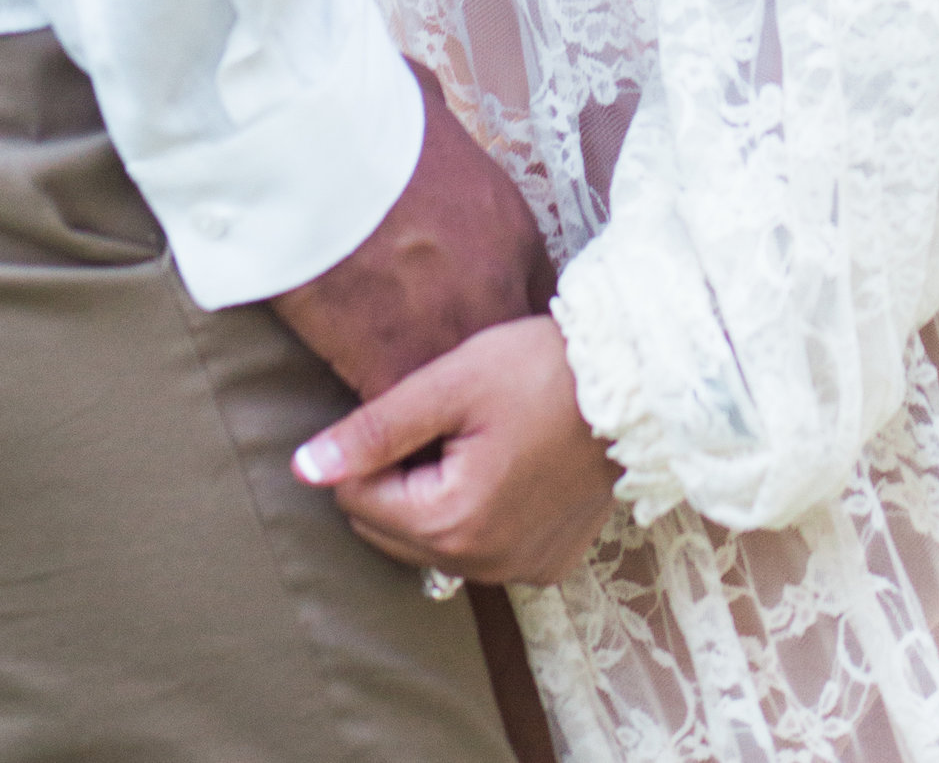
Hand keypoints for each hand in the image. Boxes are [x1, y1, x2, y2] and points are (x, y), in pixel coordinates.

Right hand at [272, 67, 553, 400]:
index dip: (499, 320)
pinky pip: (401, 417)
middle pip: (505, 362)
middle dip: (482, 382)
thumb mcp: (429, 106)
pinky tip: (363, 432)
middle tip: (452, 401)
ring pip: (459, 401)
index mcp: (513, 234)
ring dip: (435, 413)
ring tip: (410, 432)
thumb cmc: (370, 118)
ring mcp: (453, 336)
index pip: (532, 304)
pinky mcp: (398, 368)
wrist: (324, 159)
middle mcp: (497, 290)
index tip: (474, 333)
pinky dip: (383, 428)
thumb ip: (441, 124)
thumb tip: (424, 99)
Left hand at [295, 315, 618, 589]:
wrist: (635, 381)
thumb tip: (303, 467)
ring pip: (435, 541)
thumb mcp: (452, 383)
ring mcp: (519, 570)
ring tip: (476, 437)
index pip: (357, 499)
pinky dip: (481, 513)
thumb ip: (375, 428)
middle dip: (397, 477)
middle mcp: (482, 564)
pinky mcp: (548, 563)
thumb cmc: (541, 369)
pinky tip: (508, 466)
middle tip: (444, 419)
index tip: (414, 406)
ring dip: (436, 496)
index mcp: (451, 522)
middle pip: (391, 528)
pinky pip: (484, 547)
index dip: (369, 447)